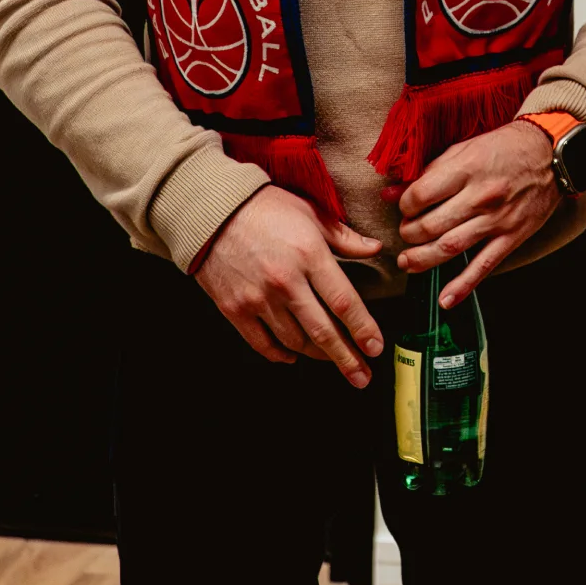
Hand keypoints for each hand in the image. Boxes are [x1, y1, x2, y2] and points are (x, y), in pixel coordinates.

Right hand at [191, 186, 387, 386]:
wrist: (210, 210)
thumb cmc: (263, 208)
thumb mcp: (310, 213)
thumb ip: (344, 236)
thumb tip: (375, 248)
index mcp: (308, 255)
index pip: (344, 302)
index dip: (363, 330)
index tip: (375, 347)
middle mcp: (285, 281)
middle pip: (323, 332)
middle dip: (347, 358)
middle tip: (362, 376)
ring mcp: (258, 298)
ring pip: (295, 341)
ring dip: (317, 354)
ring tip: (330, 358)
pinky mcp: (235, 309)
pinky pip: (263, 344)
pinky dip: (281, 354)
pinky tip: (293, 355)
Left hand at [394, 120, 562, 306]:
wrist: (548, 155)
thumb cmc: (502, 149)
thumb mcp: (462, 150)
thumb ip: (426, 173)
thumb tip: (389, 192)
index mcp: (465, 169)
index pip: (420, 196)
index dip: (405, 206)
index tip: (404, 207)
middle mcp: (480, 196)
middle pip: (431, 225)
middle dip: (409, 234)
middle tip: (406, 234)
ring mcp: (496, 220)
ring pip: (450, 247)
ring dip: (423, 259)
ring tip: (407, 263)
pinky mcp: (511, 237)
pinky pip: (484, 265)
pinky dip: (463, 285)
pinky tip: (445, 299)